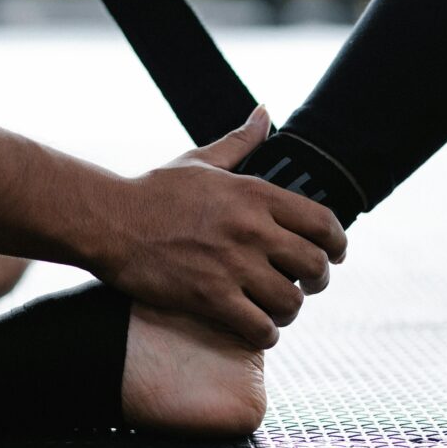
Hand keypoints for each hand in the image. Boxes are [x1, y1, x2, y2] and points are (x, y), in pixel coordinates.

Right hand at [96, 106, 346, 348]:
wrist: (109, 221)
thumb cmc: (153, 192)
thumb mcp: (201, 160)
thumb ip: (240, 141)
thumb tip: (265, 113)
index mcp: (255, 194)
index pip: (324, 224)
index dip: (337, 245)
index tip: (333, 254)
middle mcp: (251, 229)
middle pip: (315, 266)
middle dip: (316, 281)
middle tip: (303, 285)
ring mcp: (232, 265)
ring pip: (291, 302)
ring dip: (289, 311)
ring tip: (276, 310)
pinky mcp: (210, 298)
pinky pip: (259, 328)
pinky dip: (264, 334)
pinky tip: (255, 328)